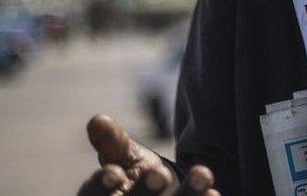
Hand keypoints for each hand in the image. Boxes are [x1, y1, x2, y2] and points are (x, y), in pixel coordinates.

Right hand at [77, 115, 218, 195]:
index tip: (114, 173)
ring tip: (203, 174)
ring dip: (185, 195)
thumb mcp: (126, 157)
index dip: (102, 185)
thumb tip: (97, 119)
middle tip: (161, 175)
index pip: (92, 194)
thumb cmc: (139, 176)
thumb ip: (113, 142)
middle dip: (145, 192)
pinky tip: (213, 193)